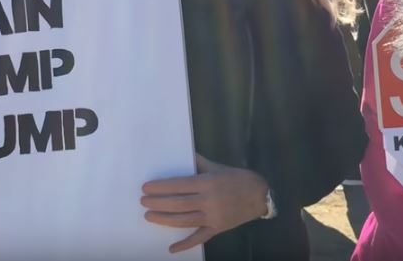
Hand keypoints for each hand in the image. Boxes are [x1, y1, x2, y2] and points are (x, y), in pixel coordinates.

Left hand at [142, 154, 268, 252]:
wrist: (259, 196)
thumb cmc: (237, 178)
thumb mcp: (218, 167)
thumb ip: (198, 162)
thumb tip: (183, 152)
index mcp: (207, 183)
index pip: (178, 185)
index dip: (161, 187)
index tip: (146, 188)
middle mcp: (208, 200)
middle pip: (177, 204)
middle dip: (158, 203)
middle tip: (143, 202)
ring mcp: (212, 217)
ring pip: (184, 220)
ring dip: (164, 219)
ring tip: (149, 216)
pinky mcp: (217, 228)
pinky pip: (199, 238)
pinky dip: (185, 245)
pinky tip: (171, 249)